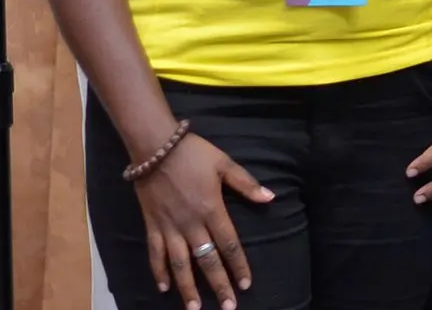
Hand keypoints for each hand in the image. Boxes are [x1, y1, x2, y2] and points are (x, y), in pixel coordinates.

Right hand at [132, 133, 274, 309]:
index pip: (229, 245)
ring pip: (180, 264)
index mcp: (212, 210)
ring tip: (195, 308)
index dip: (238, 266)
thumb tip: (270, 198)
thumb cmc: (195, 154)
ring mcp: (169, 227)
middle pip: (207, 261)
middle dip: (218, 285)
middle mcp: (191, 224)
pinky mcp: (151, 226)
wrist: (156, 147)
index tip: (246, 285)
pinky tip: (164, 287)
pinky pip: (155, 254)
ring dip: (187, 288)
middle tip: (227, 307)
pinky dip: (159, 272)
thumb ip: (247, 184)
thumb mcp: (225, 164)